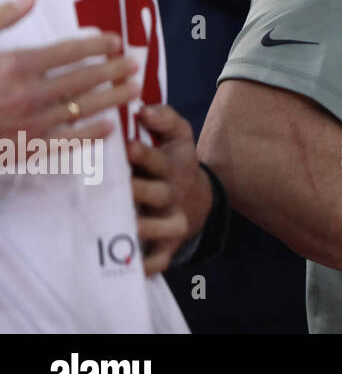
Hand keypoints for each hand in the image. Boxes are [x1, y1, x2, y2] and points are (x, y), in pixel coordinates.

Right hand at [0, 0, 138, 141]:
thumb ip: (0, 18)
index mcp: (14, 65)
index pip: (69, 51)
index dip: (96, 44)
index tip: (115, 40)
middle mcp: (27, 94)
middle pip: (83, 79)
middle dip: (113, 70)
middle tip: (136, 63)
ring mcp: (27, 125)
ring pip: (82, 110)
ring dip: (112, 99)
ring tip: (135, 90)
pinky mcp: (22, 150)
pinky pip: (65, 143)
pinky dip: (90, 135)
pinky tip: (109, 127)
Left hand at [127, 104, 211, 275]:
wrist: (195, 201)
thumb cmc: (174, 163)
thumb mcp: (178, 136)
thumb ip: (164, 118)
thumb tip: (142, 109)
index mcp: (171, 167)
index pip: (159, 159)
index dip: (144, 154)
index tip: (128, 146)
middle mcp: (172, 195)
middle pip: (158, 194)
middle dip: (138, 190)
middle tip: (115, 188)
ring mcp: (171, 221)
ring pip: (159, 227)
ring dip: (141, 226)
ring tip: (118, 225)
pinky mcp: (168, 246)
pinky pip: (160, 259)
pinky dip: (147, 264)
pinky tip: (130, 264)